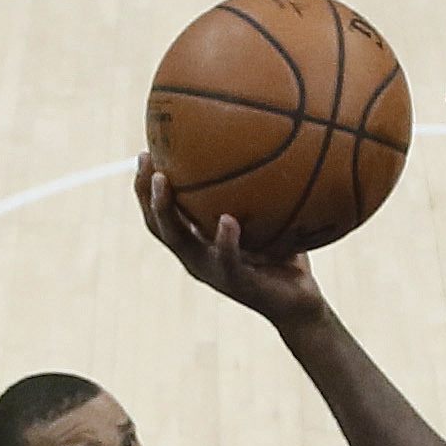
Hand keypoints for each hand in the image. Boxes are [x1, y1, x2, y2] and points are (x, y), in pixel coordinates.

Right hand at [137, 155, 328, 330]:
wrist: (300, 303)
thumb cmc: (284, 256)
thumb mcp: (269, 220)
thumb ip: (259, 192)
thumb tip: (266, 142)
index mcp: (198, 243)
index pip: (162, 215)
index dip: (147, 188)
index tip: (145, 154)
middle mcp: (197, 257)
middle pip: (157, 224)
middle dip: (145, 193)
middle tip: (145, 161)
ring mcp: (213, 272)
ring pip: (179, 241)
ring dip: (166, 211)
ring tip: (164, 181)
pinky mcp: (236, 284)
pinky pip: (226, 259)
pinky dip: (225, 239)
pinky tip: (227, 219)